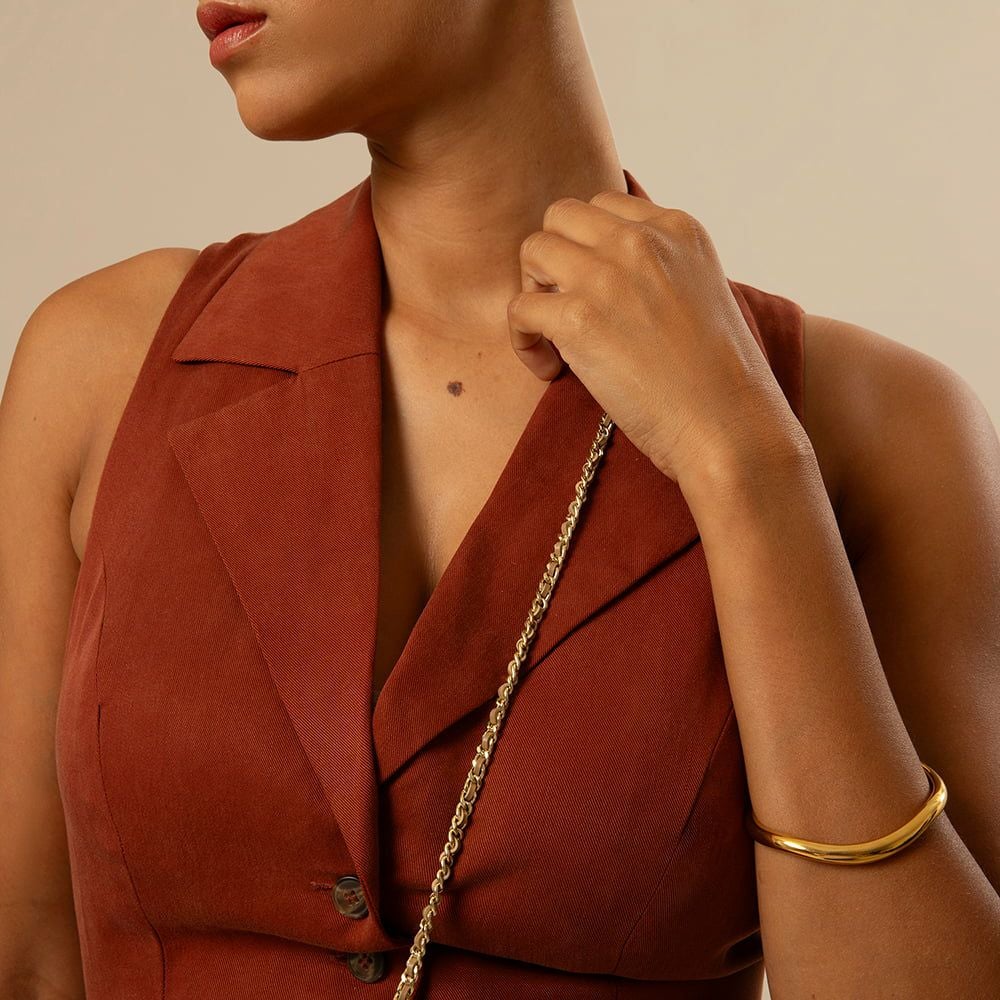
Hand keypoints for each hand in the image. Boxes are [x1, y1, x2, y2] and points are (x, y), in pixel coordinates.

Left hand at [507, 190, 801, 485]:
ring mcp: (608, 276)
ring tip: (554, 335)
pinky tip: (548, 367)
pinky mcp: (579, 318)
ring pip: (533, 249)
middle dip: (554, 258)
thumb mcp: (702, 296)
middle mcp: (642, 241)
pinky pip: (520, 307)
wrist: (728, 426)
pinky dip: (523, 339)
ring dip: (533, 290)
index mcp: (678, 229)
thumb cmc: (718, 382)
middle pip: (561, 216)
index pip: (605, 206)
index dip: (588, 248)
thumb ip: (660, 272)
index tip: (596, 291)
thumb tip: (607, 282)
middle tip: (565, 307)